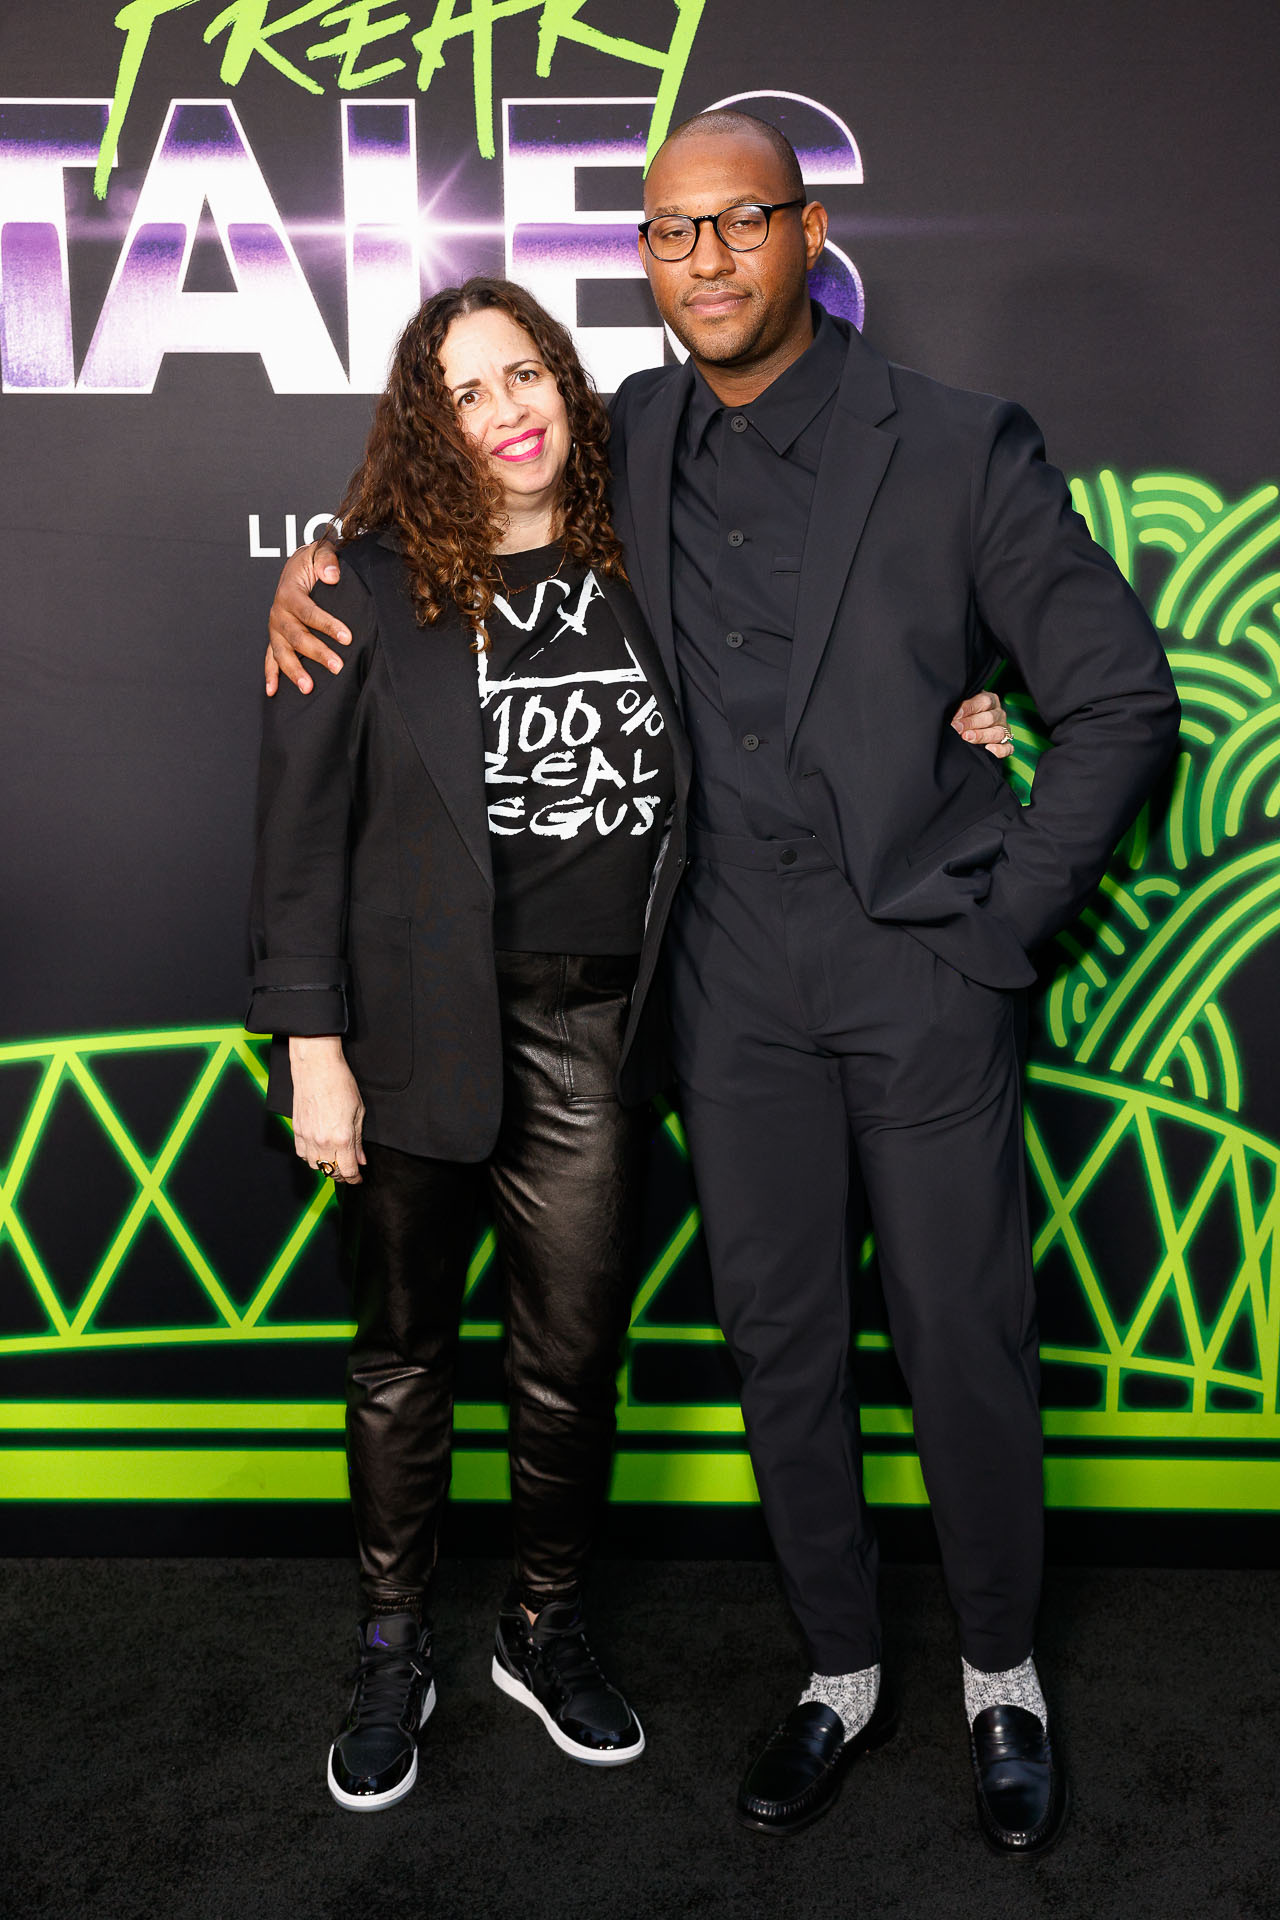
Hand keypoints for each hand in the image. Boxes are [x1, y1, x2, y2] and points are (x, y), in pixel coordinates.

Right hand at [264, 539, 348, 695]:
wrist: (297, 567)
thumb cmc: (312, 562)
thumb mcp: (320, 552)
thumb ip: (327, 560)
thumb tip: (332, 576)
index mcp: (289, 592)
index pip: (308, 611)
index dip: (327, 624)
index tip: (347, 637)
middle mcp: (278, 612)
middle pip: (296, 636)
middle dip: (317, 653)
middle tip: (337, 666)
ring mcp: (275, 628)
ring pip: (282, 652)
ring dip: (294, 671)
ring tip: (308, 687)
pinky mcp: (275, 638)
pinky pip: (270, 658)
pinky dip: (270, 675)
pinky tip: (272, 691)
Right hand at [288, 1036, 365, 1182]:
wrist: (317, 1067)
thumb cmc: (340, 1083)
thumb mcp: (359, 1111)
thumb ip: (358, 1140)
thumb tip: (360, 1159)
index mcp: (342, 1137)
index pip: (348, 1170)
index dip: (354, 1178)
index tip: (358, 1178)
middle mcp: (323, 1140)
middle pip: (331, 1171)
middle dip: (342, 1174)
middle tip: (349, 1172)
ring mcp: (307, 1136)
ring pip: (314, 1165)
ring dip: (325, 1167)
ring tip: (335, 1161)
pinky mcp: (297, 1130)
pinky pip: (301, 1154)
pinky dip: (311, 1157)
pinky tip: (319, 1152)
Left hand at [951, 689, 1012, 757]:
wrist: (969, 729)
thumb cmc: (964, 715)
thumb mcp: (962, 706)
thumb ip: (960, 707)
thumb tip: (953, 713)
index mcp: (991, 701)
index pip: (984, 701)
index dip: (970, 707)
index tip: (956, 714)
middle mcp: (999, 715)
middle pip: (990, 717)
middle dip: (971, 723)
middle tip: (957, 727)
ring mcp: (1003, 730)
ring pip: (998, 732)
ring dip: (981, 735)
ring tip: (966, 737)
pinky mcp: (1005, 745)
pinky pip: (1007, 748)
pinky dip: (999, 749)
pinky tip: (988, 749)